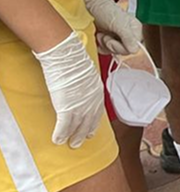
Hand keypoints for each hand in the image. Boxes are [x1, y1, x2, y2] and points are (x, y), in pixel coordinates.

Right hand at [33, 32, 105, 147]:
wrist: (68, 59)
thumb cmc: (75, 62)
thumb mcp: (87, 74)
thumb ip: (85, 84)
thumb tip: (80, 87)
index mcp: (97, 92)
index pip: (97, 111)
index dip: (94, 122)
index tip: (92, 130)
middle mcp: (92, 101)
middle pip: (89, 122)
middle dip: (85, 133)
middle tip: (80, 142)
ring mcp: (80, 106)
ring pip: (78, 127)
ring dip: (73, 137)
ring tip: (71, 144)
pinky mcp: (67, 109)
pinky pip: (64, 126)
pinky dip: (61, 134)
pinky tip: (57, 140)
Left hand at [81, 0, 142, 56]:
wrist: (90, 5)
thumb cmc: (105, 10)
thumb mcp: (118, 23)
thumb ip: (128, 37)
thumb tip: (134, 50)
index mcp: (135, 30)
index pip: (133, 48)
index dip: (121, 47)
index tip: (111, 40)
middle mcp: (128, 35)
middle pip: (123, 51)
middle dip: (111, 45)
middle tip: (104, 35)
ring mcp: (118, 38)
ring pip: (114, 52)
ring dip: (104, 44)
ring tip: (100, 34)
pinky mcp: (108, 40)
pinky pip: (106, 51)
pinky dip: (99, 46)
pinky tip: (98, 37)